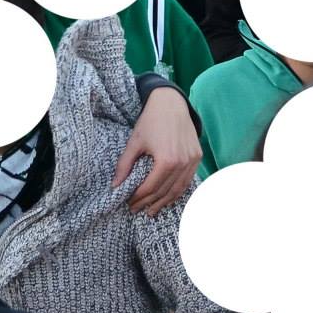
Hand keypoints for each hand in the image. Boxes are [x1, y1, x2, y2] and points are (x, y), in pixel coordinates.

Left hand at [115, 86, 198, 215]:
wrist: (171, 103)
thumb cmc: (151, 121)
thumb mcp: (135, 142)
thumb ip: (125, 165)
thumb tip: (115, 185)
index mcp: (167, 160)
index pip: (151, 188)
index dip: (138, 198)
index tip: (129, 203)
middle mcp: (182, 163)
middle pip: (164, 191)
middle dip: (149, 203)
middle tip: (137, 209)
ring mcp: (192, 160)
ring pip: (178, 189)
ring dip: (164, 202)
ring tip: (152, 210)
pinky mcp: (197, 157)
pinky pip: (187, 180)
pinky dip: (177, 191)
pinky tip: (167, 197)